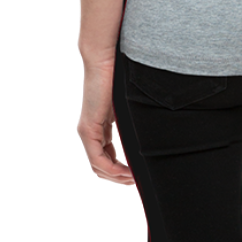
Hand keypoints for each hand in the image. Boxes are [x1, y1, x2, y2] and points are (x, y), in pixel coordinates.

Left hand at [77, 58, 135, 185]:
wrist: (104, 60)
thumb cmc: (119, 75)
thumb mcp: (129, 103)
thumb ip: (135, 117)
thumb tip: (154, 123)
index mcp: (99, 126)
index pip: (106, 155)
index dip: (120, 168)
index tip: (136, 174)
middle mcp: (90, 131)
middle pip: (100, 166)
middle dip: (118, 177)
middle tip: (135, 182)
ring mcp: (87, 131)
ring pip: (98, 166)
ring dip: (115, 176)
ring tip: (132, 179)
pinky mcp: (88, 129)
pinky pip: (97, 158)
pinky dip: (111, 168)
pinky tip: (126, 171)